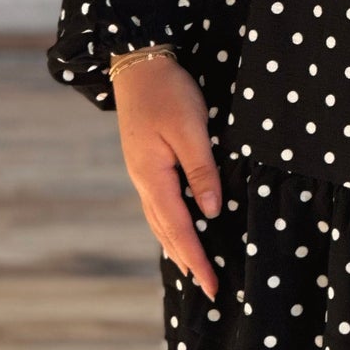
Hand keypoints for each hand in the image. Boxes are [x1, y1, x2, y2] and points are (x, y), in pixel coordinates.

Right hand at [112, 54, 222, 301]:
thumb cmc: (167, 92)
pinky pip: (157, 204)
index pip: (180, 228)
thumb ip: (201, 170)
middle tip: (207, 288)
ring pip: (159, 220)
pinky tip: (175, 228)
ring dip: (176, 246)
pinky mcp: (145, 161)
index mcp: (153, 176)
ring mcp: (141, 171)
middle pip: (166, 230)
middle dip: (188, 260)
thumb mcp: (190, 128)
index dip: (197, 258)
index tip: (212, 284)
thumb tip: (211, 212)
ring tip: (190, 268)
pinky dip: (169, 225)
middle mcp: (143, 180)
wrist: (137, 62)